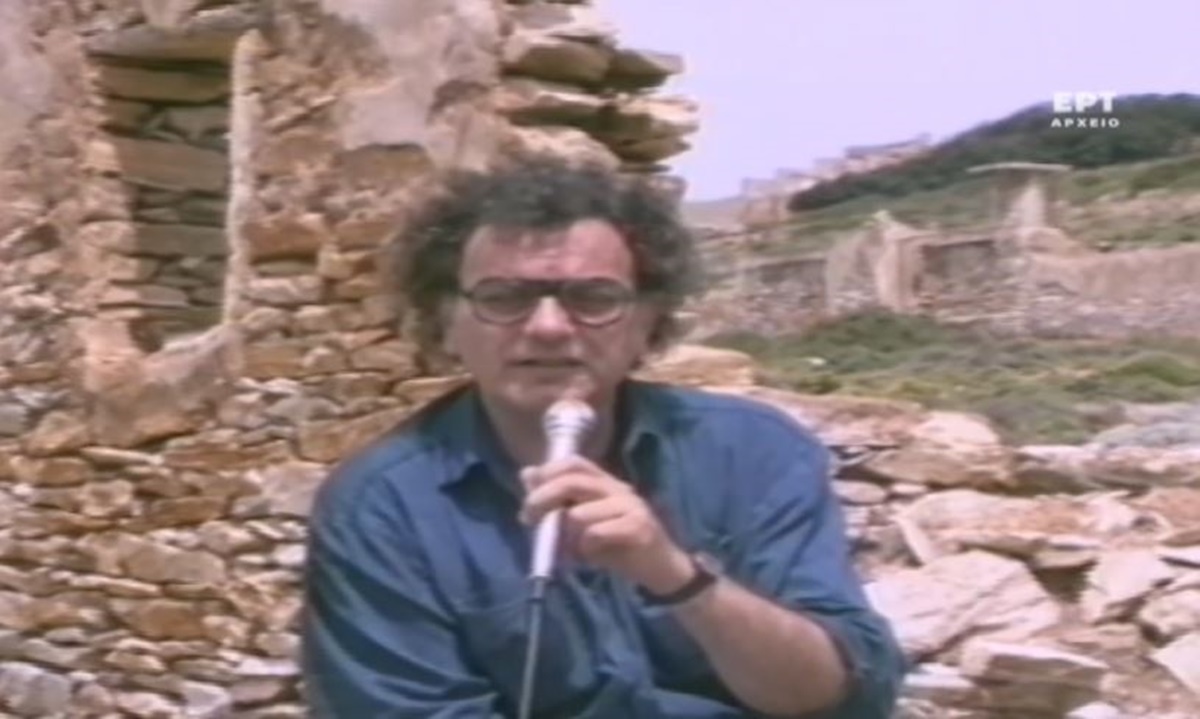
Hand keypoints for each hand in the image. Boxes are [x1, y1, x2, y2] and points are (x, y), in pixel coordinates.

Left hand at [519, 456, 694, 593]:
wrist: (660, 569)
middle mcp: (618, 488)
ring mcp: (630, 506)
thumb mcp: (583, 523)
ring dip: (564, 534)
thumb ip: (558, 500)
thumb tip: (527, 474)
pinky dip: (584, 547)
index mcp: (605, 482)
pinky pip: (596, 533)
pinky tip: (588, 556)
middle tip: (529, 519)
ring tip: (567, 549)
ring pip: (580, 513)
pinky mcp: (639, 527)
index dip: (547, 473)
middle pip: (573, 480)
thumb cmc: (618, 546)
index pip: (574, 463)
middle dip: (543, 499)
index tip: (528, 495)